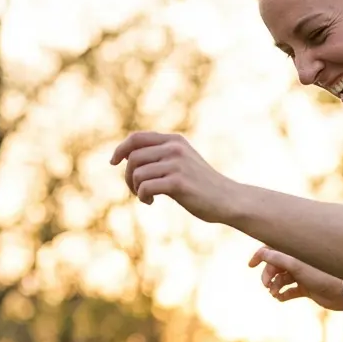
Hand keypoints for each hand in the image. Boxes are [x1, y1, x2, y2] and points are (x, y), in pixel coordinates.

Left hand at [111, 132, 239, 223]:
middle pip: (133, 157)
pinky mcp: (178, 182)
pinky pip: (146, 187)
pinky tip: (152, 202)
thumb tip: (127, 155)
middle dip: (128, 176)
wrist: (228, 199)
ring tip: (146, 197)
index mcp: (175, 140)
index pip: (136, 138)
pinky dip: (143, 197)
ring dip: (135, 189)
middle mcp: (175, 148)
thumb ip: (161, 155)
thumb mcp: (183, 162)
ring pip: (137, 173)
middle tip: (135, 190)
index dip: (120, 149)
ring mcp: (177, 164)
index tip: (114, 162)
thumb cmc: (202, 185)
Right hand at [249, 247, 342, 311]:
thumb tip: (261, 253)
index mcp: (298, 252)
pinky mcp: (308, 289)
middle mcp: (300, 262)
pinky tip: (281, 298)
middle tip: (267, 285)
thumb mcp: (298, 266)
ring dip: (275, 285)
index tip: (251, 266)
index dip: (261, 255)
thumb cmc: (324, 275)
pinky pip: (291, 290)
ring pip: (282, 279)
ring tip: (275, 293)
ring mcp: (304, 275)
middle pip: (276, 265)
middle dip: (268, 274)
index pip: (274, 249)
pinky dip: (283, 294)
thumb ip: (278, 258)